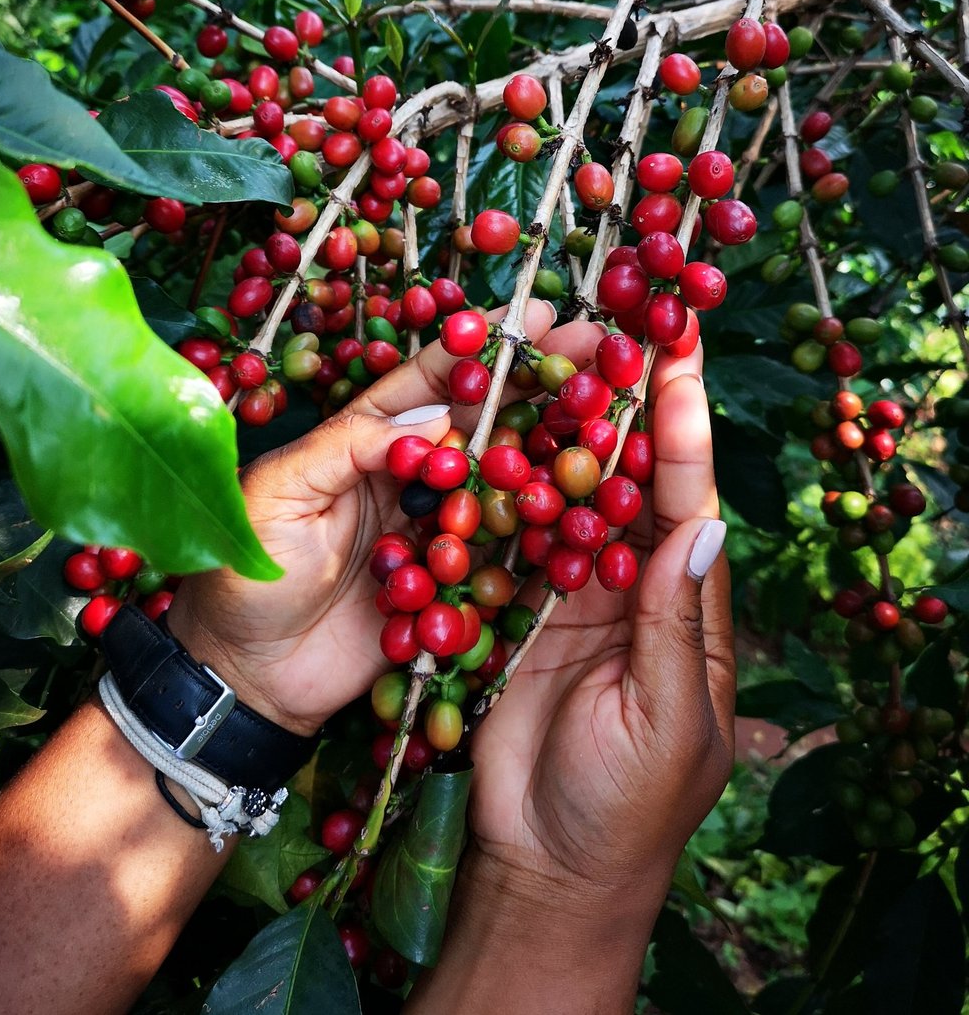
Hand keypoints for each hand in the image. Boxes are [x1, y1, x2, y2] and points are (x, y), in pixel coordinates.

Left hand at [167, 299, 603, 734]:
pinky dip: (545, 528)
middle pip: (481, 422)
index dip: (478, 348)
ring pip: (502, 480)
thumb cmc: (244, 578)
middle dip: (535, 384)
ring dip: (552, 447)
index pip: (427, 383)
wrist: (247, 676)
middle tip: (596, 348)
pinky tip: (590, 502)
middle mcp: (408, 477)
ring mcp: (435, 530)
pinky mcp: (452, 585)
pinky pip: (504, 551)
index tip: (531, 316)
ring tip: (608, 411)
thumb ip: (347, 450)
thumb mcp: (281, 495)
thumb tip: (429, 421)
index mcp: (362, 440)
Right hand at [408, 349, 733, 1014]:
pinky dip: (502, 488)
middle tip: (611, 320)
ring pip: (565, 494)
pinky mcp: (512, 612)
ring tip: (548, 352)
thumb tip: (700, 525)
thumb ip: (674, 623)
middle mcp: (630, 586)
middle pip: (627, 478)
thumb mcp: (667, 723)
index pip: (687, 498)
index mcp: (685, 609)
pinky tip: (489, 431)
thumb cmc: (625, 810)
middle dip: (624, 402)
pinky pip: (509, 538)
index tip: (679, 348)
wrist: (544, 868)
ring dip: (561, 428)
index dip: (682, 424)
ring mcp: (569, 595)